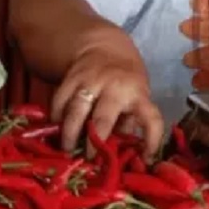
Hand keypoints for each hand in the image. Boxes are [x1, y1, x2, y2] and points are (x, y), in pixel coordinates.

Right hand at [51, 24, 164, 158]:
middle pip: (102, 120)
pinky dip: (56, 119)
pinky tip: (56, 130)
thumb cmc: (126, 81)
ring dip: (69, 134)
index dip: (152, 140)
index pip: (151, 118)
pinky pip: (59, 102)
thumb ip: (129, 122)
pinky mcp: (70, 79)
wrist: (103, 47)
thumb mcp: (137, 96)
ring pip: (75, 111)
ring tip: (67, 149)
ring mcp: (90, 82)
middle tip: (90, 161)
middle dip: (94, 143)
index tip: (146, 158)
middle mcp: (115, 88)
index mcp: (137, 95)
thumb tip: (123, 153)